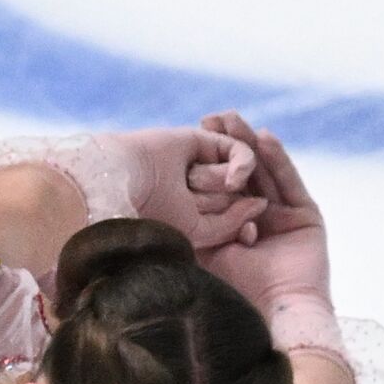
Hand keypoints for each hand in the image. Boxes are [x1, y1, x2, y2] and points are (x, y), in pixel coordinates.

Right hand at [110, 127, 267, 248]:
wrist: (121, 182)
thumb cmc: (152, 213)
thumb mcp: (198, 233)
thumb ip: (233, 224)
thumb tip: (261, 202)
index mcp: (191, 222)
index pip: (234, 228)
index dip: (243, 234)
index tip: (244, 242)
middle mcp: (197, 195)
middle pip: (236, 201)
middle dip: (218, 204)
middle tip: (186, 201)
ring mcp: (200, 167)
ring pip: (237, 180)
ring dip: (217, 185)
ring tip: (190, 183)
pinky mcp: (203, 141)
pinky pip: (240, 152)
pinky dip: (244, 164)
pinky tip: (236, 177)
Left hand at [194, 111, 333, 315]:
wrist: (273, 314)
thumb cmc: (234, 293)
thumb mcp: (201, 255)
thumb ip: (186, 233)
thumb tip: (147, 215)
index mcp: (231, 229)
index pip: (219, 187)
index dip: (206, 162)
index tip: (188, 136)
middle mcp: (258, 220)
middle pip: (243, 174)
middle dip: (229, 145)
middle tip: (213, 118)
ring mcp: (283, 217)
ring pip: (265, 173)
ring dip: (251, 146)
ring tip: (236, 121)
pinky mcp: (306, 217)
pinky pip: (289, 183)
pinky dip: (278, 161)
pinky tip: (265, 140)